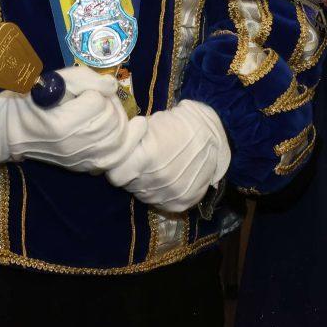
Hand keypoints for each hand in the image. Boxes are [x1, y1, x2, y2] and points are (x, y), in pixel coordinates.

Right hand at [0, 67, 138, 172]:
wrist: (12, 131)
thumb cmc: (31, 101)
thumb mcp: (53, 81)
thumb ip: (84, 79)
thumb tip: (111, 85)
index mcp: (62, 125)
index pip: (98, 102)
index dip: (93, 90)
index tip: (83, 90)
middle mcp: (73, 147)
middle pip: (112, 121)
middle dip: (110, 103)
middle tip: (99, 96)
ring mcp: (79, 160)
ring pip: (118, 138)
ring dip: (117, 119)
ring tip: (106, 110)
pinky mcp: (83, 166)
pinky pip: (114, 156)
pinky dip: (118, 140)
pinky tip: (110, 129)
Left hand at [104, 100, 229, 212]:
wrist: (211, 134)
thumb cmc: (177, 123)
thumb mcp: (150, 124)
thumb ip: (131, 141)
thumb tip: (115, 150)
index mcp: (146, 158)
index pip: (115, 175)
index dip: (115, 166)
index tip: (119, 158)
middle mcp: (156, 181)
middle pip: (128, 186)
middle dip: (129, 174)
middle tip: (137, 161)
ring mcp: (170, 195)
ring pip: (142, 195)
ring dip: (143, 184)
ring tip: (152, 168)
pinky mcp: (180, 202)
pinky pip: (159, 203)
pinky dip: (157, 193)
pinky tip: (162, 180)